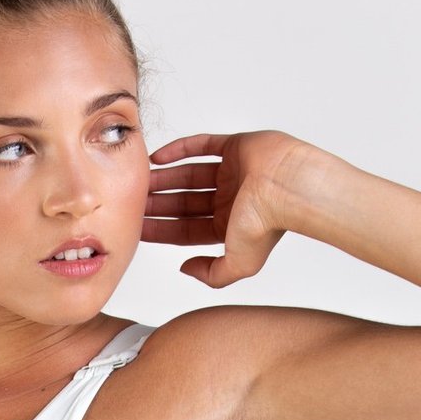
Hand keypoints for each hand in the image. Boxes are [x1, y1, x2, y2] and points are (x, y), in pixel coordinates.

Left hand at [145, 130, 309, 288]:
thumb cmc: (268, 224)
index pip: (185, 230)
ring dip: (164, 178)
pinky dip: (179, 149)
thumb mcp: (237, 265)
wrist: (287, 187)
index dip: (160, 229)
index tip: (137, 227)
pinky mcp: (236, 146)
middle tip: (132, 202)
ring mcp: (233, 173)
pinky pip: (202, 145)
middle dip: (158, 204)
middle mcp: (230, 200)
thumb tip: (185, 269)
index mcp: (229, 227)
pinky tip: (157, 158)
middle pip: (184, 203)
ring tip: (140, 181)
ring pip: (189, 175)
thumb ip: (211, 274)